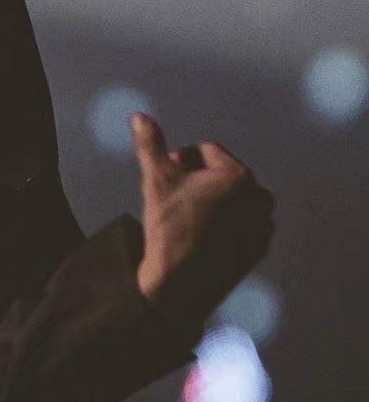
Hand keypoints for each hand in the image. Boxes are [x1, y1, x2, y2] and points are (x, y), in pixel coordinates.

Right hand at [129, 111, 275, 329]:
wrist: (180, 286)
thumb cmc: (170, 230)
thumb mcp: (156, 181)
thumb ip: (150, 144)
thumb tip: (138, 116)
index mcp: (239, 175)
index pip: (206, 151)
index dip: (181, 161)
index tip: (167, 181)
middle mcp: (259, 197)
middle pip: (221, 175)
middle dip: (198, 182)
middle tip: (175, 202)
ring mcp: (262, 226)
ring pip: (232, 200)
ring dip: (213, 203)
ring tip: (188, 221)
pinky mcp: (259, 249)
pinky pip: (241, 225)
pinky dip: (225, 226)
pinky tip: (202, 238)